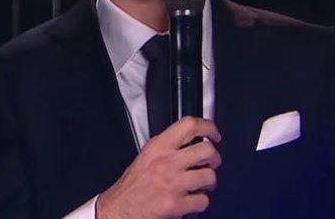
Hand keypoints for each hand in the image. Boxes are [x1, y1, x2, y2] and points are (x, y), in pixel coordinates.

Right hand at [95, 117, 221, 218]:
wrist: (119, 209)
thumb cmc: (133, 185)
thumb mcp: (146, 156)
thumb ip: (167, 147)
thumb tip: (192, 141)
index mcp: (157, 147)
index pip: (189, 125)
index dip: (208, 127)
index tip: (214, 134)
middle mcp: (166, 162)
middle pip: (207, 150)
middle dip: (214, 158)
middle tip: (210, 163)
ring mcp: (172, 183)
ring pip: (210, 176)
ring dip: (209, 183)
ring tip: (199, 185)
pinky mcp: (176, 204)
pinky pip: (204, 200)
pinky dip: (200, 202)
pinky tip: (190, 200)